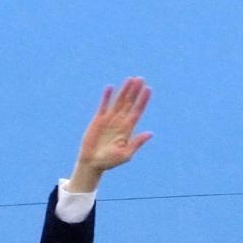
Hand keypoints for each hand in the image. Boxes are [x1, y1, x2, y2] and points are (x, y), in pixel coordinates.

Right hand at [67, 77, 152, 191]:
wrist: (92, 163)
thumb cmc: (109, 162)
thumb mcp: (125, 154)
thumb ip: (136, 143)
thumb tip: (150, 133)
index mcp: (128, 129)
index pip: (137, 111)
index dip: (143, 100)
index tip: (148, 89)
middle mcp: (120, 121)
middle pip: (129, 103)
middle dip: (135, 91)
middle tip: (141, 78)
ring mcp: (109, 119)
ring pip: (118, 101)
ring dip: (124, 90)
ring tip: (130, 79)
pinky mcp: (98, 120)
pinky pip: (103, 105)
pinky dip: (106, 97)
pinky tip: (110, 88)